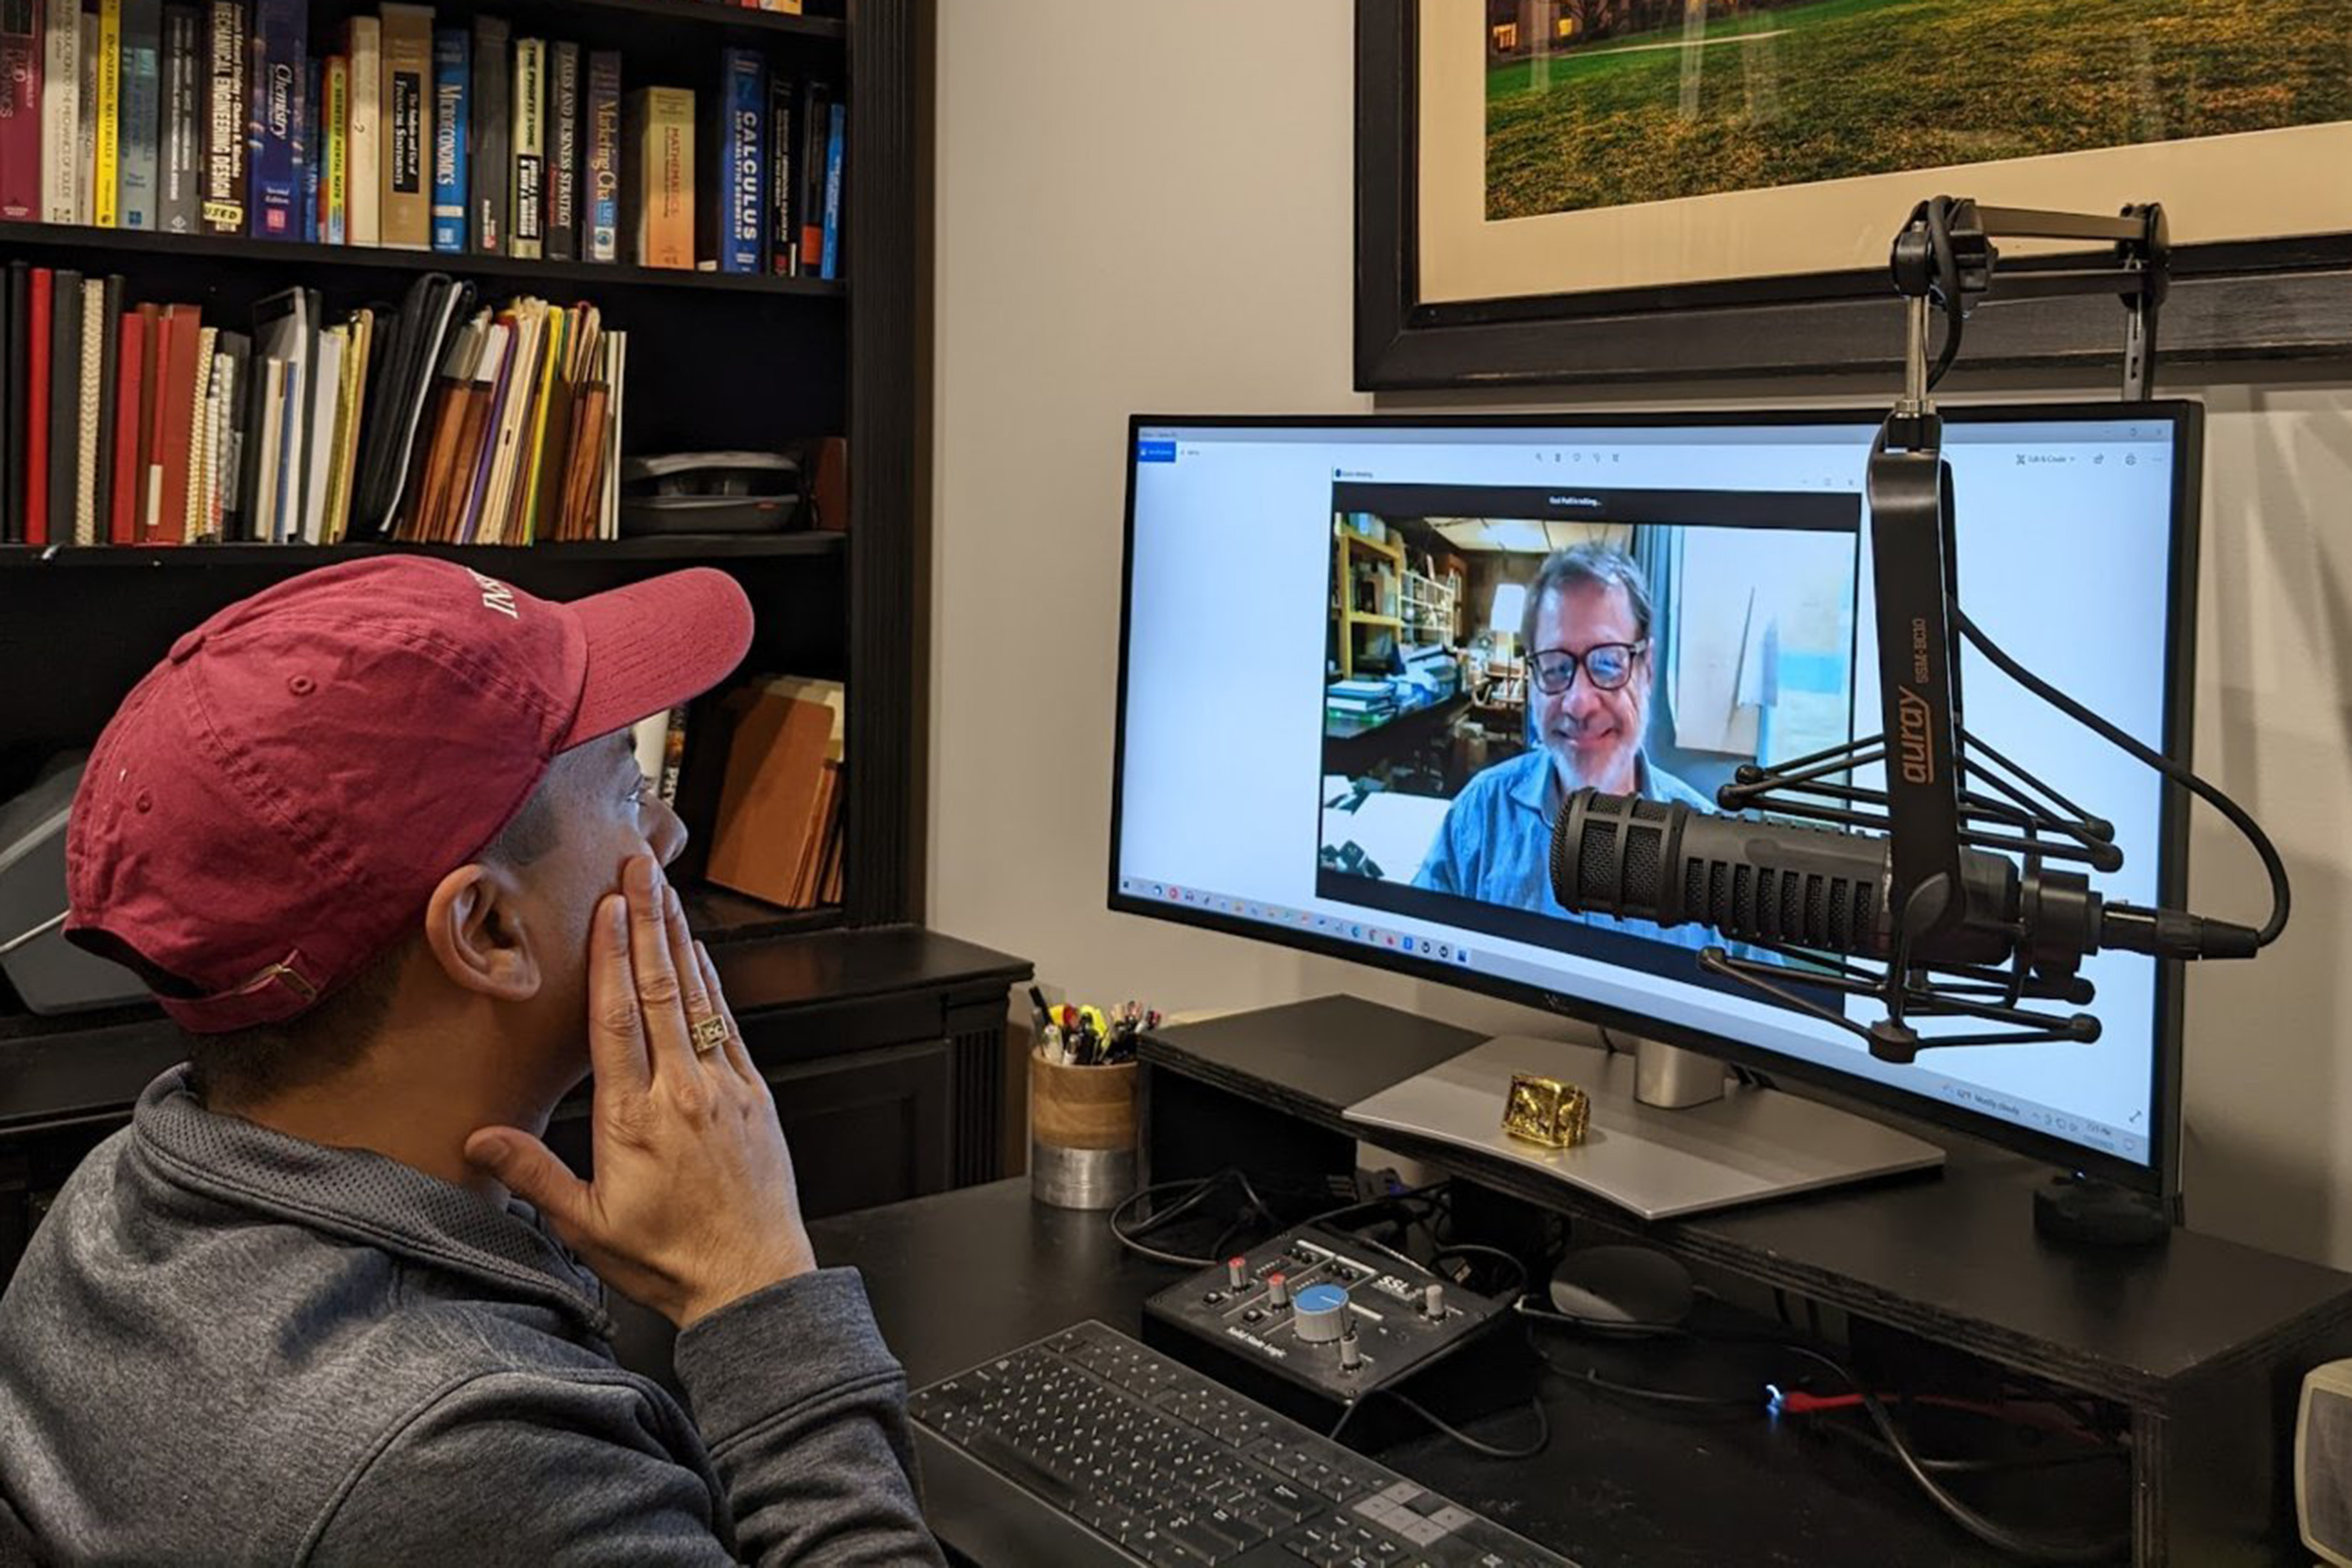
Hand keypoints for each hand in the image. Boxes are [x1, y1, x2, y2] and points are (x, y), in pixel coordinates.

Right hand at [465, 855, 816, 1327]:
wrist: (753, 1279)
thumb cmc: (670, 1258)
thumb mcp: (589, 1226)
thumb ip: (535, 1175)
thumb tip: (479, 1141)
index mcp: (634, 1118)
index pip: (616, 1019)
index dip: (610, 957)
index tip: (608, 908)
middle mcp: (682, 1092)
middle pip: (658, 990)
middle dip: (647, 923)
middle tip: (640, 869)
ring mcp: (724, 1089)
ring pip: (698, 998)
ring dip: (678, 940)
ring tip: (665, 892)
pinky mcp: (755, 1096)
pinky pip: (729, 1026)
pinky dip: (712, 984)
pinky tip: (699, 956)